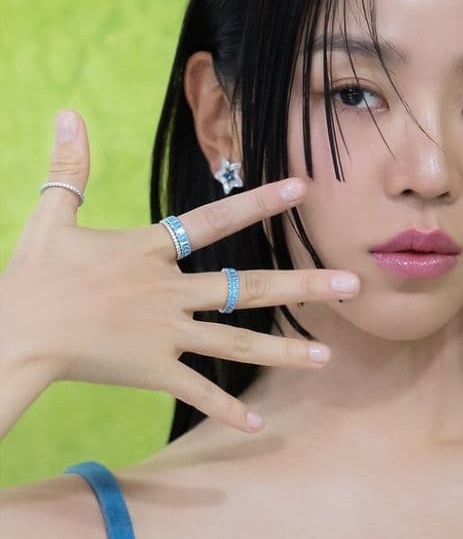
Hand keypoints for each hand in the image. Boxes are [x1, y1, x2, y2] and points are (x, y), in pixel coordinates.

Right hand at [0, 110, 360, 432]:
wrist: (18, 332)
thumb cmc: (34, 275)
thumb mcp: (52, 215)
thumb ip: (70, 168)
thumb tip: (69, 113)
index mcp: (150, 250)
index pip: (214, 220)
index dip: (258, 202)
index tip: (302, 188)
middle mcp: (168, 291)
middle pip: (246, 287)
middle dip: (302, 285)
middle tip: (352, 283)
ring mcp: (164, 334)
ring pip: (236, 345)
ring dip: (284, 352)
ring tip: (328, 357)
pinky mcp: (153, 370)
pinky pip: (197, 391)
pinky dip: (226, 411)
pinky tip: (260, 426)